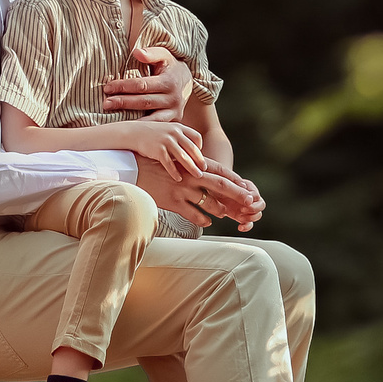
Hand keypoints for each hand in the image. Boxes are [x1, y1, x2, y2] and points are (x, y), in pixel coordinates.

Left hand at [103, 46, 192, 121]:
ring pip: (151, 118)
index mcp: (169, 82)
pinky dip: (143, 129)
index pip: (142, 85)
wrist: (186, 81)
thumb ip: (151, 53)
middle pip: (144, 102)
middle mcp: (173, 99)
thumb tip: (137, 53)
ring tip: (114, 120)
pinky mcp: (174, 121)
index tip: (108, 87)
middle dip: (123, 102)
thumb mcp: (163, 55)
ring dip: (131, 120)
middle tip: (106, 103)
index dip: (124, 86)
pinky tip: (128, 130)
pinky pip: (156, 126)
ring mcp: (174, 112)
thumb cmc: (169, 66)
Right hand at [121, 119, 206, 178]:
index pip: (196, 137)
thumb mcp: (167, 130)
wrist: (132, 133)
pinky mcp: (158, 150)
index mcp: (178, 127)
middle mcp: (174, 133)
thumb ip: (179, 137)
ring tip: (197, 176)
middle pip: (193, 148)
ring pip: (183, 157)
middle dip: (200, 160)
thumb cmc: (151, 134)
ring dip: (192, 168)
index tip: (200, 157)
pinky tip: (178, 178)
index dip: (200, 148)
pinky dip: (175, 172)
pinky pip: (169, 163)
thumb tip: (192, 150)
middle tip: (204, 169)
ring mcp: (166, 141)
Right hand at [134, 157, 262, 228]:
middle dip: (237, 195)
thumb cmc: (155, 164)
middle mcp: (190, 176)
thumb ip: (192, 166)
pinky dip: (203, 220)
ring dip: (220, 210)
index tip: (248, 188)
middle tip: (249, 203)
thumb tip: (208, 172)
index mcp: (193, 164)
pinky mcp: (173, 202)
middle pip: (220, 186)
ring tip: (223, 213)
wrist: (132, 170)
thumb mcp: (175, 160)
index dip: (236, 180)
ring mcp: (182, 190)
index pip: (221, 171)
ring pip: (210, 204)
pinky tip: (207, 221)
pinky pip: (194, 215)